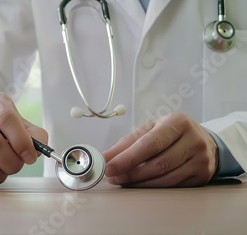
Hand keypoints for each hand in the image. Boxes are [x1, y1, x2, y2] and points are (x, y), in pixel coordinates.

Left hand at [103, 113, 218, 187]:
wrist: (205, 141)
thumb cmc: (171, 134)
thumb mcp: (151, 130)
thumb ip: (127, 143)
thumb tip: (105, 158)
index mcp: (177, 122)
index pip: (149, 144)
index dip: (127, 158)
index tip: (109, 167)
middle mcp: (193, 140)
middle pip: (158, 163)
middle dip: (131, 173)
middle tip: (113, 177)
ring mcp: (201, 159)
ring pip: (165, 178)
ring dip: (140, 182)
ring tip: (123, 180)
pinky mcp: (202, 175)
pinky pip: (173, 185)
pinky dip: (153, 187)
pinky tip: (140, 184)